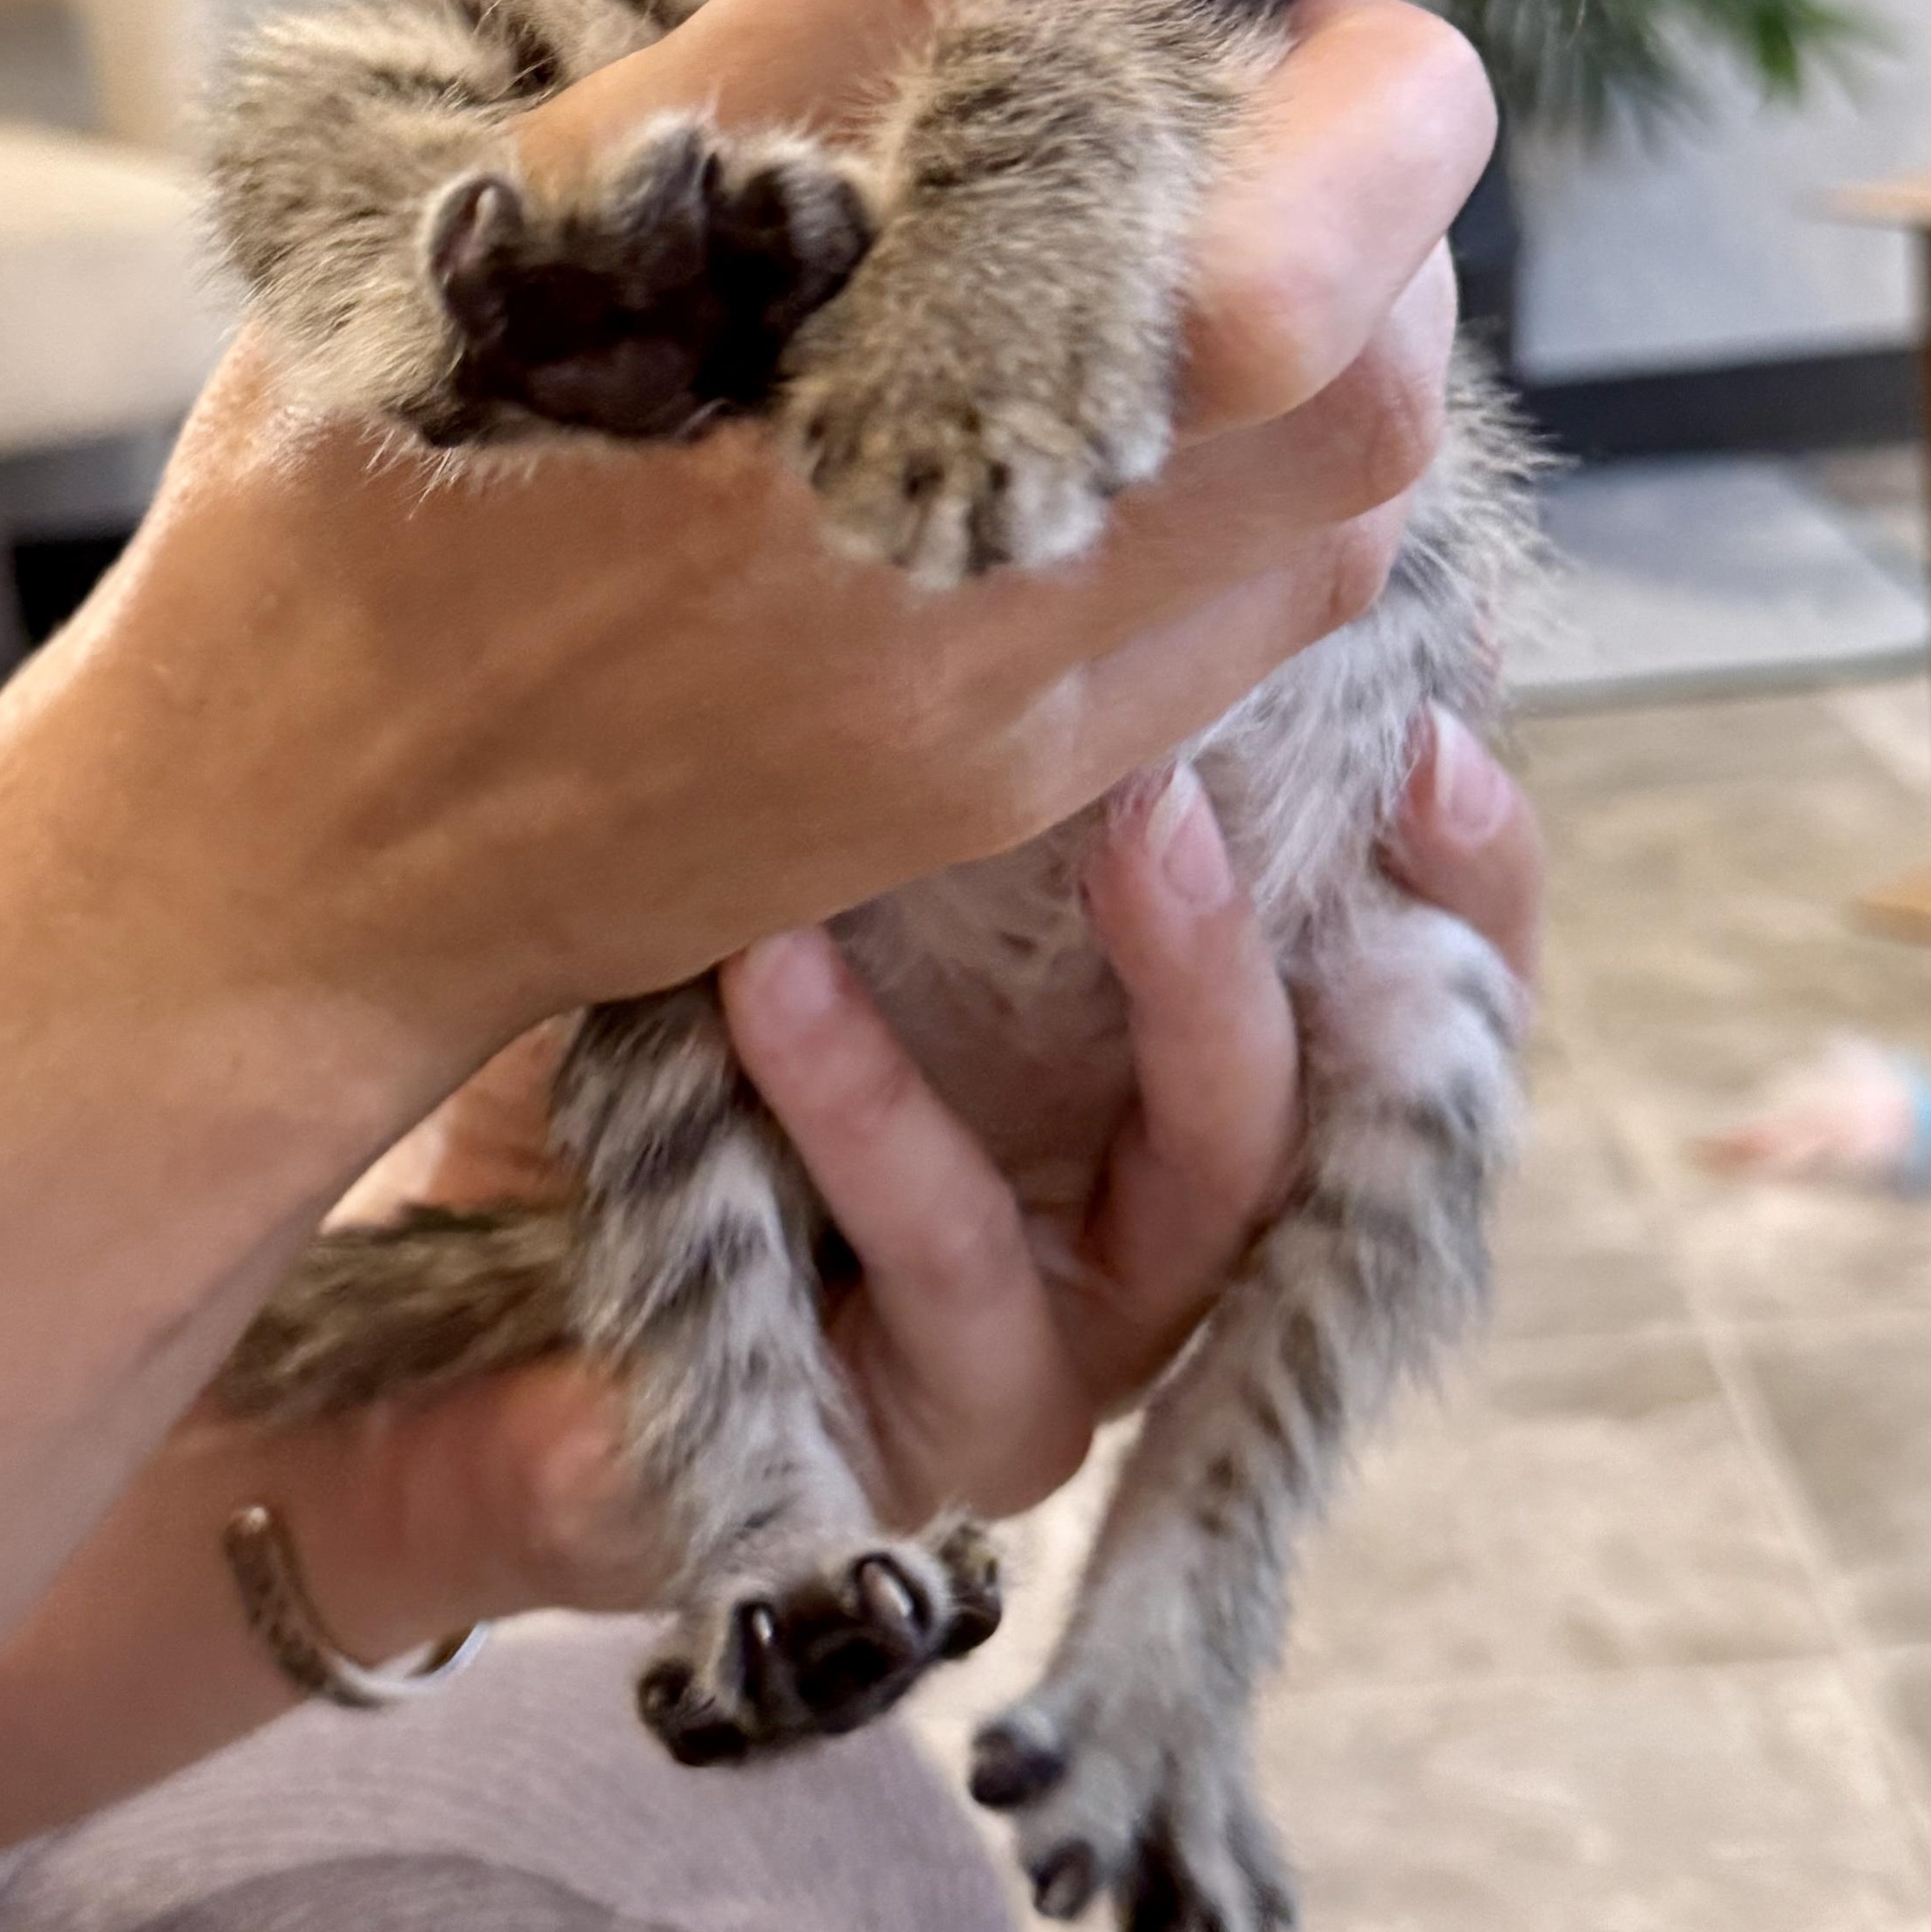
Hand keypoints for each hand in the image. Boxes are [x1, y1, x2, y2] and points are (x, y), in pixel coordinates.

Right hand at [41, 0, 1495, 1058]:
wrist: (300, 833)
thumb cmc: (375, 469)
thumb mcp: (488, 180)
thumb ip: (779, 44)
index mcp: (672, 207)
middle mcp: (845, 420)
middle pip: (1294, 227)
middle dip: (1389, 89)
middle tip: (1331, 43)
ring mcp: (960, 622)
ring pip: (1362, 418)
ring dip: (1386, 270)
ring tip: (1292, 213)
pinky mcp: (1015, 765)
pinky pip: (1311, 582)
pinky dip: (1326, 443)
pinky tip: (1234, 396)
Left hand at [303, 703, 1549, 1616]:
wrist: (463, 1273)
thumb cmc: (673, 1006)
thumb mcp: (843, 840)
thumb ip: (986, 734)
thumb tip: (1089, 502)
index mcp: (1183, 1063)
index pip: (1408, 971)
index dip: (1467, 864)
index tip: (1436, 717)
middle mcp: (1176, 1207)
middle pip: (1344, 1082)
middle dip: (1300, 916)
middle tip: (1202, 780)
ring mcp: (1091, 1338)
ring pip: (1204, 1180)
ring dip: (1162, 988)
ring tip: (1096, 817)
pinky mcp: (964, 1429)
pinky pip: (962, 1265)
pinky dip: (877, 1109)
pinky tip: (774, 976)